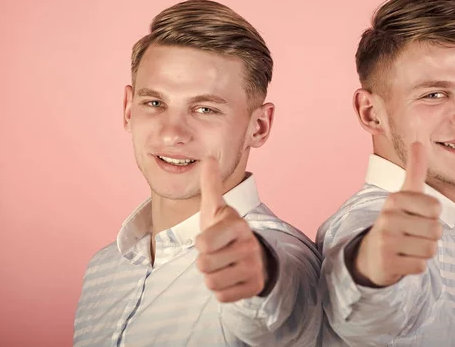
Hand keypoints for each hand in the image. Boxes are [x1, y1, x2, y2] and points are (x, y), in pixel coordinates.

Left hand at [195, 157, 266, 302]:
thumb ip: (211, 184)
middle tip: (216, 253)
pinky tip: (230, 277)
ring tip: (222, 265)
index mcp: (237, 225)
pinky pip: (223, 297)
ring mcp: (254, 267)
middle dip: (204, 261)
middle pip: (204, 265)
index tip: (210, 237)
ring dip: (212, 276)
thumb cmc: (224, 229)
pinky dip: (222, 290)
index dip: (200, 242)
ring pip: (212, 283)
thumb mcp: (215, 208)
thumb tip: (209, 158)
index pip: (203, 244)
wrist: (249, 254)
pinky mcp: (254, 286)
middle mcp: (249, 246)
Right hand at [353, 142, 442, 286]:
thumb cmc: (395, 222)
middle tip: (411, 234)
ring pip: (431, 249)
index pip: (436, 208)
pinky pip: (421, 266)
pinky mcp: (387, 263)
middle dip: (430, 235)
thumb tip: (418, 142)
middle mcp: (387, 218)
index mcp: (394, 199)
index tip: (415, 216)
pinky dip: (415, 265)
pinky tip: (402, 260)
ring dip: (424, 251)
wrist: (371, 255)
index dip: (432, 215)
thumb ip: (414, 170)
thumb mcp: (404, 196)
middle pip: (436, 230)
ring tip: (407, 247)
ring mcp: (385, 241)